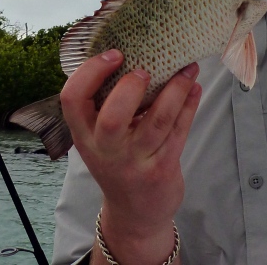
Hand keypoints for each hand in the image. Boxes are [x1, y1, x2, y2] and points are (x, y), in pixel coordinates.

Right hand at [60, 49, 200, 262]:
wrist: (135, 213)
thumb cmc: (118, 162)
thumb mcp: (100, 138)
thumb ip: (108, 104)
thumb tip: (138, 53)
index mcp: (84, 134)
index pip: (72, 100)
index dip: (90, 72)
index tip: (113, 53)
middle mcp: (105, 150)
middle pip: (112, 118)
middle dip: (130, 88)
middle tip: (145, 70)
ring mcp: (135, 162)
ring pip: (157, 121)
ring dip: (175, 90)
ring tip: (188, 68)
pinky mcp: (162, 169)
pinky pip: (178, 131)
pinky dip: (189, 106)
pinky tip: (194, 88)